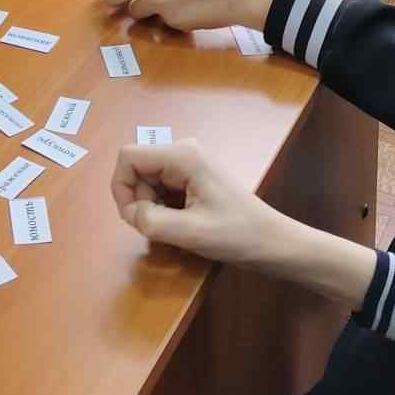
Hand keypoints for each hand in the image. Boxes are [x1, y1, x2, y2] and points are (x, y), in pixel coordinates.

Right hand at [111, 139, 290, 265]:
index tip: (135, 219)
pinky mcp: (193, 176)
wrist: (272, 243)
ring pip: (147, 179)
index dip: (122, 188)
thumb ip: (151, 221)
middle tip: (159, 228)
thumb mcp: (190, 233)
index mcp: (182, 155)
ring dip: (151, 205)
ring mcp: (189, 162)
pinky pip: (161, 186)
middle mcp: (183, 151)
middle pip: (137, 169)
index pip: (128, 157)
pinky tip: (181, 222)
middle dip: (139, 200)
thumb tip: (131, 213)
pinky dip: (162, 206)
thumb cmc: (236, 235)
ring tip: (175, 227)